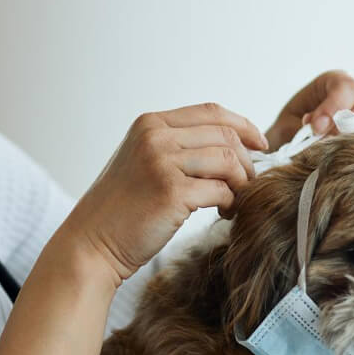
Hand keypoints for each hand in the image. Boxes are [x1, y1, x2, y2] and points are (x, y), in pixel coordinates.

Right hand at [62, 103, 266, 284]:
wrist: (92, 243)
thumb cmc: (122, 210)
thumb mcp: (144, 162)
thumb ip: (177, 147)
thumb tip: (232, 146)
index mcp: (150, 124)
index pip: (211, 112)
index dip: (243, 126)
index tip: (261, 145)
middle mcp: (155, 136)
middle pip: (225, 135)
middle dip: (246, 161)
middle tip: (247, 185)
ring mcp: (162, 162)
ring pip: (228, 160)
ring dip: (241, 183)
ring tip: (234, 201)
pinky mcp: (172, 192)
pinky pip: (222, 190)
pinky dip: (232, 203)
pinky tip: (224, 213)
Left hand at [263, 70, 353, 150]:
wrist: (287, 151)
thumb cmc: (286, 133)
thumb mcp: (286, 128)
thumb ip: (302, 132)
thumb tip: (322, 140)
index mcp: (334, 83)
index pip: (347, 87)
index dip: (335, 106)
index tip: (316, 127)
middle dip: (350, 123)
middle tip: (327, 141)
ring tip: (334, 153)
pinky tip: (343, 161)